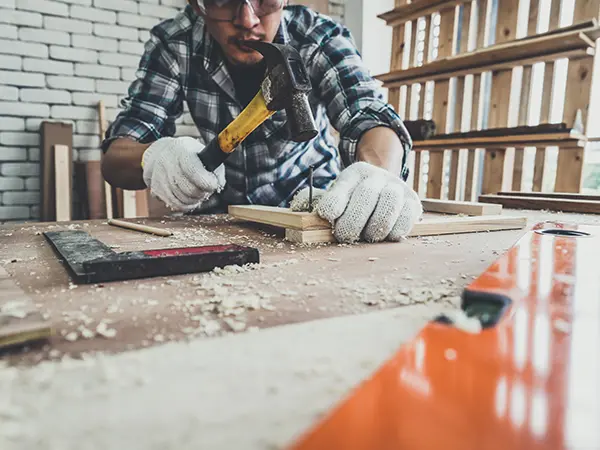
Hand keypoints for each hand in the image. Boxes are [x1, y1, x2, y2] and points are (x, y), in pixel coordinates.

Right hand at [141, 136, 225, 210]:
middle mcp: (168, 162)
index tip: (213, 185)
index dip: (207, 183)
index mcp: (183, 151)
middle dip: (202, 192)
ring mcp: (159, 176)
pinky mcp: (156, 188)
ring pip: (183, 200)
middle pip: (190, 190)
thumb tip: (217, 185)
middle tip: (205, 188)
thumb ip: (215, 170)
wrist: (164, 152)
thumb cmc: (190, 155)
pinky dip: (186, 204)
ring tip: (197, 191)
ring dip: (194, 199)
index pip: (194, 171)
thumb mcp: (205, 155)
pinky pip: (175, 204)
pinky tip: (189, 197)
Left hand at [295, 161, 422, 242]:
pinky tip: (384, 235)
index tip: (327, 215)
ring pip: (387, 207)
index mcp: (355, 173)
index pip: (343, 187)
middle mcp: (378, 176)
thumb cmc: (354, 200)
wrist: (384, 190)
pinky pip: (405, 220)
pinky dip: (392, 232)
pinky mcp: (413, 203)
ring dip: (374, 228)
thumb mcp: (337, 195)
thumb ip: (323, 203)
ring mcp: (398, 188)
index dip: (334, 202)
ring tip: (366, 235)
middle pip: (366, 196)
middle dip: (352, 222)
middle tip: (345, 235)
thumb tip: (308, 211)